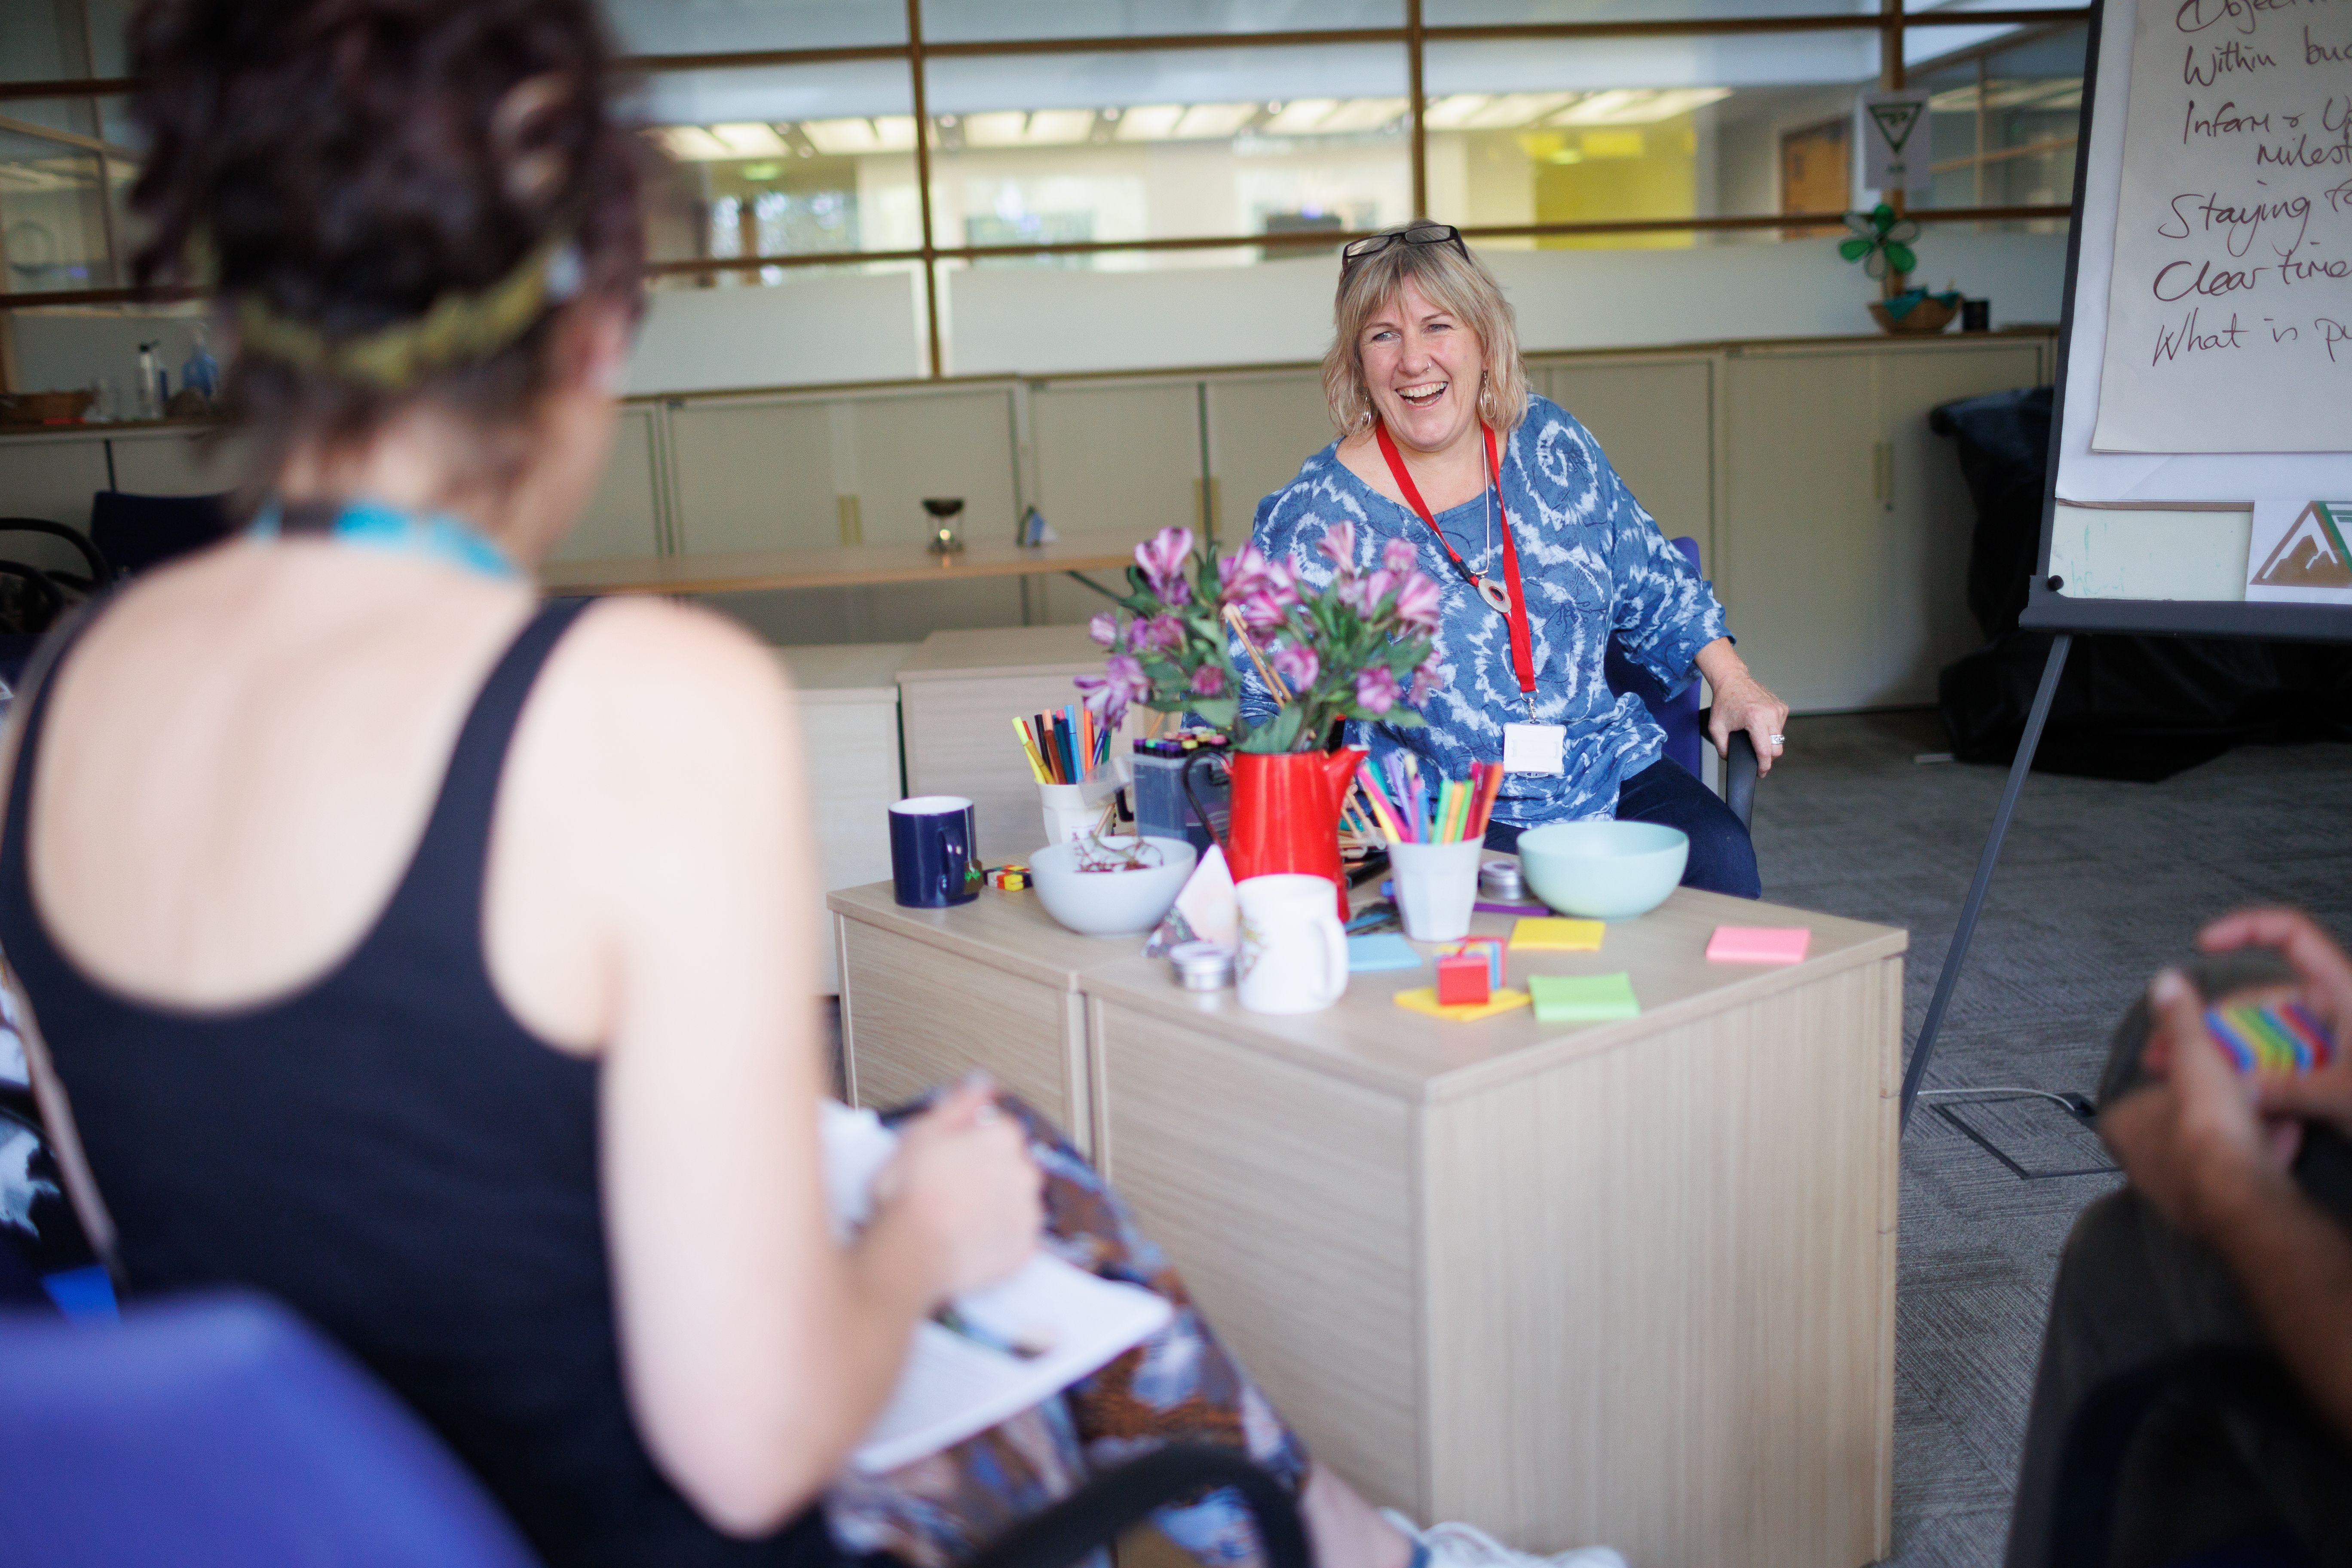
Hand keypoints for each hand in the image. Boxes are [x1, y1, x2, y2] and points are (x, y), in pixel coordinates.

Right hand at [876, 1076, 1042, 1301]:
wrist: (913, 1252)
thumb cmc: (910, 1195)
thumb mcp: (922, 1133)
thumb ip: (958, 1105)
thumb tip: (980, 1083)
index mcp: (1002, 1138)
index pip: (997, 1129)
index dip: (969, 1142)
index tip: (950, 1156)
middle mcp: (1023, 1171)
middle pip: (1009, 1164)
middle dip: (985, 1173)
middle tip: (949, 1188)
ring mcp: (1026, 1212)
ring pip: (1014, 1200)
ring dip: (993, 1205)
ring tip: (956, 1216)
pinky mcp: (1023, 1250)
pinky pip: (1015, 1238)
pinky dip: (997, 1238)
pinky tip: (969, 1238)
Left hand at [1693, 638, 1789, 777]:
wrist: (1732, 679)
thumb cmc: (1724, 702)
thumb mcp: (1715, 728)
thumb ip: (1722, 747)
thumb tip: (1731, 760)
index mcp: (1755, 719)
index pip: (1765, 751)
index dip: (1764, 766)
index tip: (1761, 773)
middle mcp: (1771, 714)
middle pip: (1777, 748)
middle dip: (1768, 758)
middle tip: (1757, 760)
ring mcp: (1778, 709)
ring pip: (1780, 739)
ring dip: (1770, 743)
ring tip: (1756, 738)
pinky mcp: (1782, 707)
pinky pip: (1780, 727)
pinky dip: (1772, 731)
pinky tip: (1761, 727)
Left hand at [2101, 969, 2297, 1243]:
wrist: (2242, 1192)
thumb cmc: (2208, 1127)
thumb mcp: (2195, 1057)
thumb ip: (2182, 1023)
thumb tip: (2166, 983)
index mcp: (2122, 1126)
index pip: (2147, 1089)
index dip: (2183, 1073)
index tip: (2209, 1065)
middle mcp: (2139, 1162)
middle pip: (2185, 1116)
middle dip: (2218, 1101)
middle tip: (2245, 1084)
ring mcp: (2176, 1189)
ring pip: (2214, 1143)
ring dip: (2243, 1124)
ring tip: (2266, 1105)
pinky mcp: (2215, 1208)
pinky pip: (2238, 1168)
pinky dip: (2260, 1150)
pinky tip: (2282, 1136)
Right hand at [2199, 908, 2351, 1136]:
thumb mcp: (2348, 1092)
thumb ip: (2290, 1089)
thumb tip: (2234, 1088)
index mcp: (2342, 990)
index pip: (2291, 934)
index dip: (2246, 928)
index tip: (2206, 942)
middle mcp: (2329, 1009)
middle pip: (2260, 999)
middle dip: (2216, 1022)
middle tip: (2178, 1047)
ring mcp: (2322, 1039)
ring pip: (2262, 1036)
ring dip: (2226, 1055)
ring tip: (2191, 1077)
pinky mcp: (2321, 1068)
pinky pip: (2274, 1064)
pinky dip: (2250, 1076)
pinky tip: (2225, 1094)